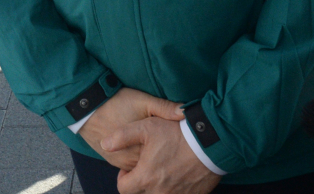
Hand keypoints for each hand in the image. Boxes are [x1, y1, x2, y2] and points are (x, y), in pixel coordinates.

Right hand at [79, 88, 184, 170]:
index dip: (174, 152)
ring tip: (157, 151)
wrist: (85, 108)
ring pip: (141, 168)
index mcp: (143, 147)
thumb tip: (186, 113)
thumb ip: (164, 108)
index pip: (166, 158)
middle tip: (169, 150)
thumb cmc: (115, 102)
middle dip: (161, 159)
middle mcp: (132, 159)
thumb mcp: (142, 100)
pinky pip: (129, 167)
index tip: (180, 145)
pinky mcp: (112, 161)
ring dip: (148, 162)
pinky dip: (136, 162)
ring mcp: (121, 162)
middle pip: (154, 166)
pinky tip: (141, 151)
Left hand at [105, 116, 220, 193]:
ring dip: (155, 189)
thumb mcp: (145, 127)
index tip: (129, 169)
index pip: (123, 189)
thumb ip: (121, 137)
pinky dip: (173, 190)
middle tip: (145, 171)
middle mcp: (159, 192)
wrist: (210, 143)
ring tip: (160, 173)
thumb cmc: (176, 133)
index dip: (123, 178)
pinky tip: (176, 177)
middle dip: (139, 186)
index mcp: (145, 177)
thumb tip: (104, 145)